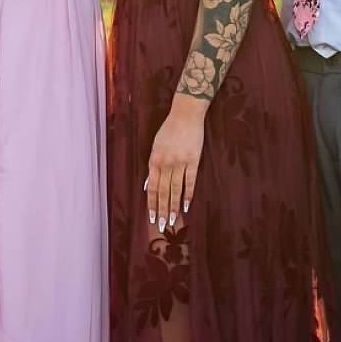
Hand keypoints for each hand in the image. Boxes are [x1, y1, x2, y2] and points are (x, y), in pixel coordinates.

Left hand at [145, 107, 204, 231]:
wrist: (186, 115)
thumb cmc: (169, 130)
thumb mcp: (156, 146)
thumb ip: (152, 166)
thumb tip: (147, 185)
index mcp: (154, 160)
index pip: (152, 188)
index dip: (152, 204)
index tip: (151, 218)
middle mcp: (166, 164)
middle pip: (163, 192)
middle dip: (162, 210)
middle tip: (162, 226)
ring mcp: (180, 163)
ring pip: (176, 190)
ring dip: (174, 207)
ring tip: (174, 221)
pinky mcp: (193, 161)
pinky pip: (190, 182)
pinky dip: (188, 195)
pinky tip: (186, 206)